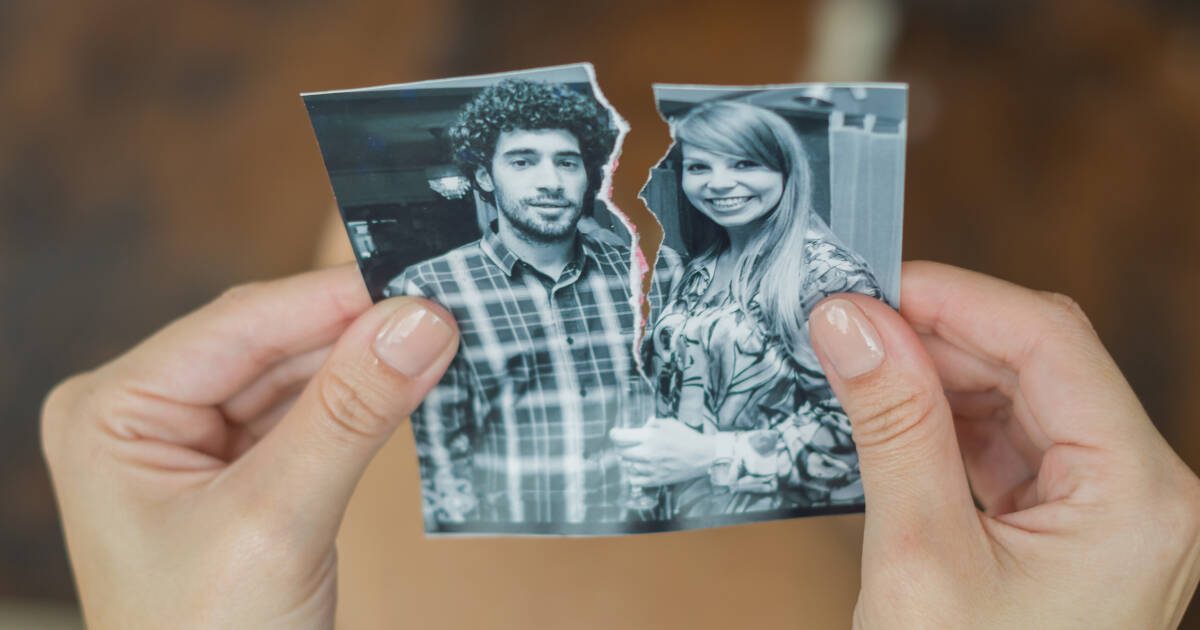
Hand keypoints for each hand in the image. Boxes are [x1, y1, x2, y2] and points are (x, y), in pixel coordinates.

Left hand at [41, 265, 458, 629]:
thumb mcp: (279, 521)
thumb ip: (352, 413)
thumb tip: (419, 322)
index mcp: (115, 411)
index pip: (239, 325)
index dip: (335, 299)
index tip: (421, 283)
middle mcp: (146, 414)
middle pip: (271, 343)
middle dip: (358, 332)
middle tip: (447, 313)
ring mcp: (192, 444)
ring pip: (297, 375)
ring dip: (366, 366)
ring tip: (440, 346)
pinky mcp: (239, 472)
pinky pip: (308, 415)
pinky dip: (361, 403)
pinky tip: (408, 386)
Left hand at [610, 418, 715, 485]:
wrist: (702, 456)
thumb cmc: (686, 437)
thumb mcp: (669, 423)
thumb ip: (652, 423)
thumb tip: (642, 426)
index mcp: (649, 437)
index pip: (620, 437)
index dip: (614, 434)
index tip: (614, 433)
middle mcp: (647, 453)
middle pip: (621, 452)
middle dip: (622, 447)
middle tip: (628, 445)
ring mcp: (651, 469)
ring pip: (628, 466)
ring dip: (629, 461)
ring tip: (636, 456)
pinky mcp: (656, 480)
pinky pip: (635, 480)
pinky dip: (633, 474)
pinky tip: (638, 469)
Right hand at [808, 261, 1199, 628]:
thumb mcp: (920, 556)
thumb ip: (891, 424)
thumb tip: (849, 320)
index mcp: (1139, 494)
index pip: (1051, 341)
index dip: (954, 297)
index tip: (866, 284)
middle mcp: (1141, 492)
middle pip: (1038, 360)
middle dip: (936, 336)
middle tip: (842, 326)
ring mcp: (1108, 510)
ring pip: (1019, 397)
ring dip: (935, 378)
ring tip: (855, 373)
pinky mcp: (1067, 528)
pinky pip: (1008, 445)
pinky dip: (944, 425)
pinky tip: (887, 420)